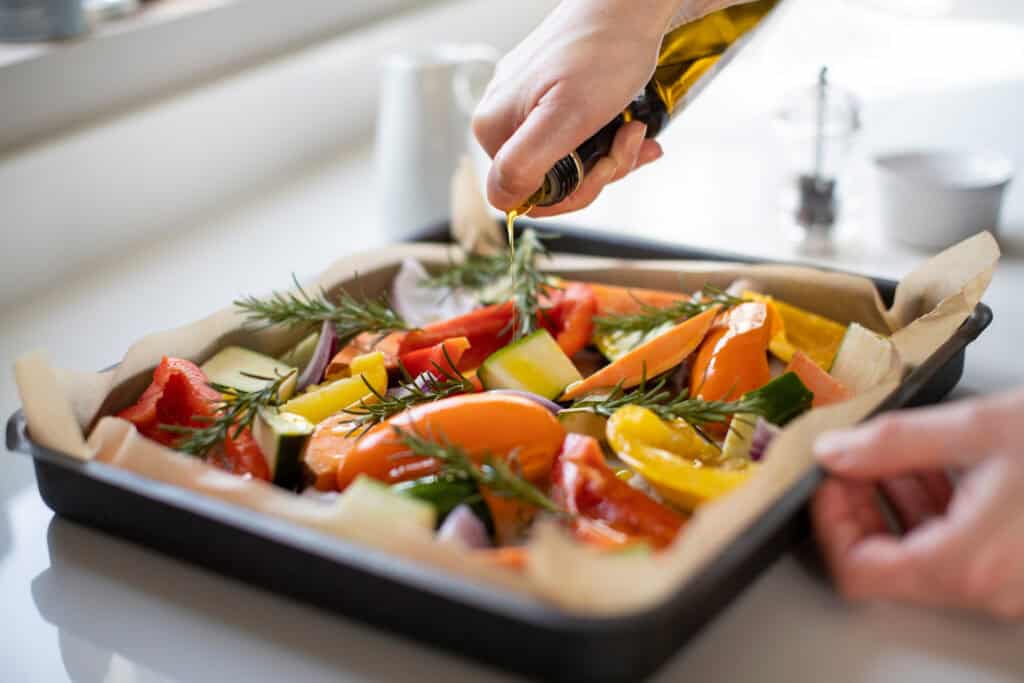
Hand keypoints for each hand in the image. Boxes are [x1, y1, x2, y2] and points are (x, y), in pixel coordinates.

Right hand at [472, 0, 679, 215]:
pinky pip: (574, 138)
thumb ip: (524, 163)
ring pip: (566, 162)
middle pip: (548, 180)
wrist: (628, 4)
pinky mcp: (547, 97)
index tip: (602, 168)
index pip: (521, 196)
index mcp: (494, 128)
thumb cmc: (603, 52)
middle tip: (627, 143)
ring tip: (633, 130)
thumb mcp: (565, 118)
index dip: (569, 194)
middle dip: (597, 172)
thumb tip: (500, 200)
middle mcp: (502, 118)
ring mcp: (525, 106)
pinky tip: (630, 127)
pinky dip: (607, 140)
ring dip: (609, 156)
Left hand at [812, 390, 1023, 620]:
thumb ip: (895, 442)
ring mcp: (1018, 587)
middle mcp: (994, 590)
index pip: (859, 571)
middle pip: (890, 565)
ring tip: (898, 456)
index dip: (830, 522)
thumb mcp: (982, 429)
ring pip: (929, 557)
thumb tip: (837, 450)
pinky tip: (945, 468)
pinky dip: (944, 512)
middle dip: (863, 506)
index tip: (827, 479)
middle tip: (856, 460)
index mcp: (970, 565)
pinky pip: (969, 552)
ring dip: (901, 504)